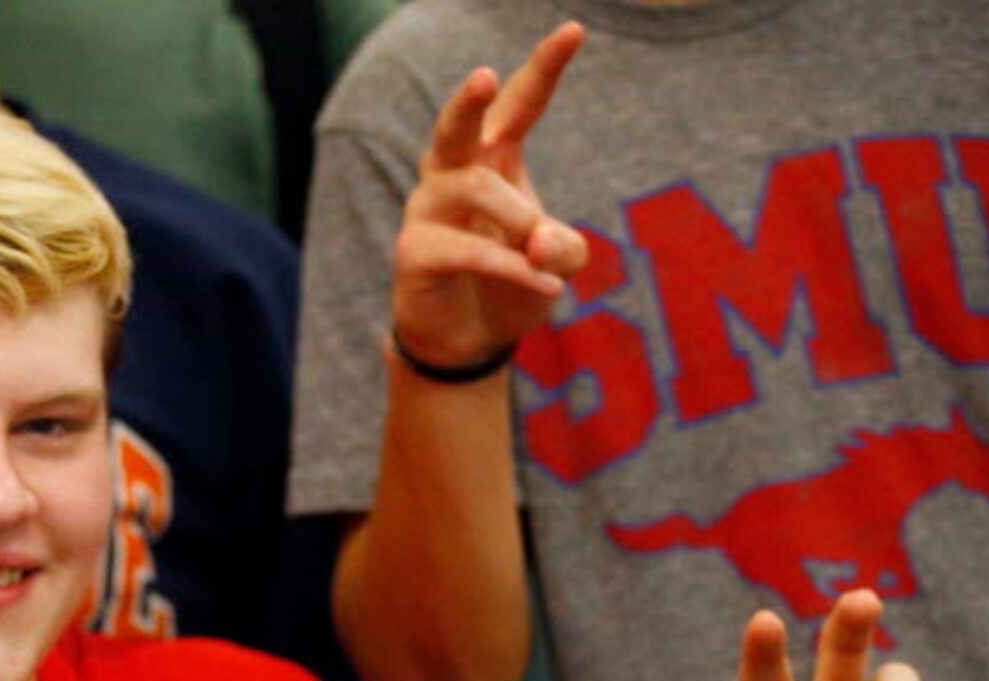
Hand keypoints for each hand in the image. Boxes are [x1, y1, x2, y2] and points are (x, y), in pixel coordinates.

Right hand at [392, 21, 590, 372]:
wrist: (469, 342)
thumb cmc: (511, 284)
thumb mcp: (556, 262)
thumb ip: (563, 247)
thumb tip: (538, 243)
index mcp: (492, 159)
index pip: (518, 105)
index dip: (544, 68)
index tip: (573, 30)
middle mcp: (453, 174)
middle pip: (457, 126)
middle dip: (470, 101)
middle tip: (485, 76)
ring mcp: (428, 211)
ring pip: (475, 188)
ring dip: (519, 218)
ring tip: (545, 258)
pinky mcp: (414, 252)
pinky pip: (469, 249)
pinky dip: (514, 269)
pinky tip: (546, 288)